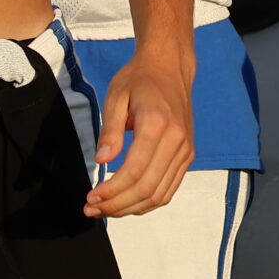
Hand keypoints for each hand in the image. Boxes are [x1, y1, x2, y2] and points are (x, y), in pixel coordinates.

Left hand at [84, 51, 192, 219]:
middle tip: (92, 209)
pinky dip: (148, 202)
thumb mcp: (116, 97)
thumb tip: (102, 161)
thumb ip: (109, 130)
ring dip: (131, 208)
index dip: (111, 191)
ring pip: (160, 195)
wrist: (170, 68)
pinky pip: (169, 188)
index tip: (91, 197)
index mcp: (157, 125)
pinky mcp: (187, 156)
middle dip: (117, 205)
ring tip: (105, 210)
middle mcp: (177, 141)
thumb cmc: (139, 79)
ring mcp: (185, 151)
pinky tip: (127, 203)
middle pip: (147, 189)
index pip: (134, 171)